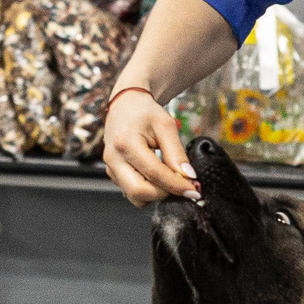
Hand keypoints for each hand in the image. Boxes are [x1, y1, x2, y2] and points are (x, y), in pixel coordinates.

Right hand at [101, 86, 198, 204]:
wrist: (125, 105)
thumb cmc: (144, 112)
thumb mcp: (165, 125)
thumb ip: (177, 153)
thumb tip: (188, 177)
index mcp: (126, 143)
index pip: (154, 174)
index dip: (176, 185)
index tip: (193, 191)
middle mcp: (114, 159)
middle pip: (140, 192)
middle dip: (164, 193)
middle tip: (181, 184)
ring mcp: (110, 168)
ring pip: (135, 197)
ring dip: (156, 194)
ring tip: (168, 177)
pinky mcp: (112, 174)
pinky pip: (132, 193)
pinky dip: (148, 191)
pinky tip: (156, 176)